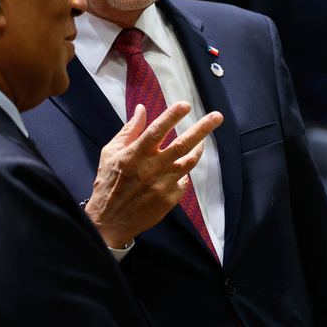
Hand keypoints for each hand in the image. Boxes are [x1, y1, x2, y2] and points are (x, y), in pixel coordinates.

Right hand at [86, 101, 223, 248]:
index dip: (172, 116)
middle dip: (202, 129)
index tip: (185, 105)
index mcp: (134, 155)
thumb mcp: (111, 153)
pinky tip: (176, 171)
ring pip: (189, 162)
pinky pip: (183, 181)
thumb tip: (141, 109)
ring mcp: (163, 185)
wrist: (110, 221)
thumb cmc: (109, 183)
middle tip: (217, 117)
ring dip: (199, 148)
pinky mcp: (170, 199)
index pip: (157, 131)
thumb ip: (129, 130)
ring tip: (202, 141)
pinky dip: (182, 173)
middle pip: (182, 145)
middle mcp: (151, 169)